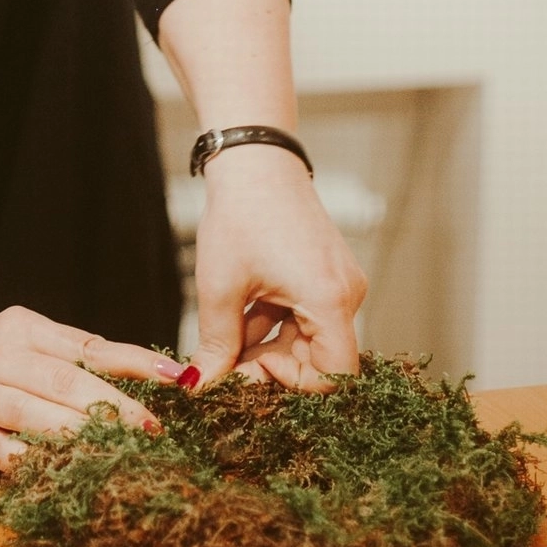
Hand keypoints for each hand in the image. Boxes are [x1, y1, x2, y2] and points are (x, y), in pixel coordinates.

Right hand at [0, 305, 182, 468]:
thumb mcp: (23, 341)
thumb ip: (71, 354)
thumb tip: (140, 372)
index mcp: (23, 328)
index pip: (89, 346)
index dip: (135, 362)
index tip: (176, 378)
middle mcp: (0, 357)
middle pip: (66, 382)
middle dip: (116, 406)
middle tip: (153, 427)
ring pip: (38, 416)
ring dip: (83, 436)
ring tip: (121, 450)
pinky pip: (6, 452)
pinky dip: (38, 463)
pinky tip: (69, 473)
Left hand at [191, 145, 366, 391]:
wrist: (255, 159)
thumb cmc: (241, 215)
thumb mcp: (221, 286)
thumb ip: (216, 345)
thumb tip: (200, 386)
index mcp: (330, 300)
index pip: (334, 377)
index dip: (291, 384)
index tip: (249, 367)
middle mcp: (347, 294)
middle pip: (319, 359)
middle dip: (271, 366)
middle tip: (227, 362)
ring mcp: (339, 283)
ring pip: (308, 338)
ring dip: (267, 344)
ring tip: (226, 333)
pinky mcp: (327, 274)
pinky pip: (306, 315)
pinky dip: (274, 322)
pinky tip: (240, 312)